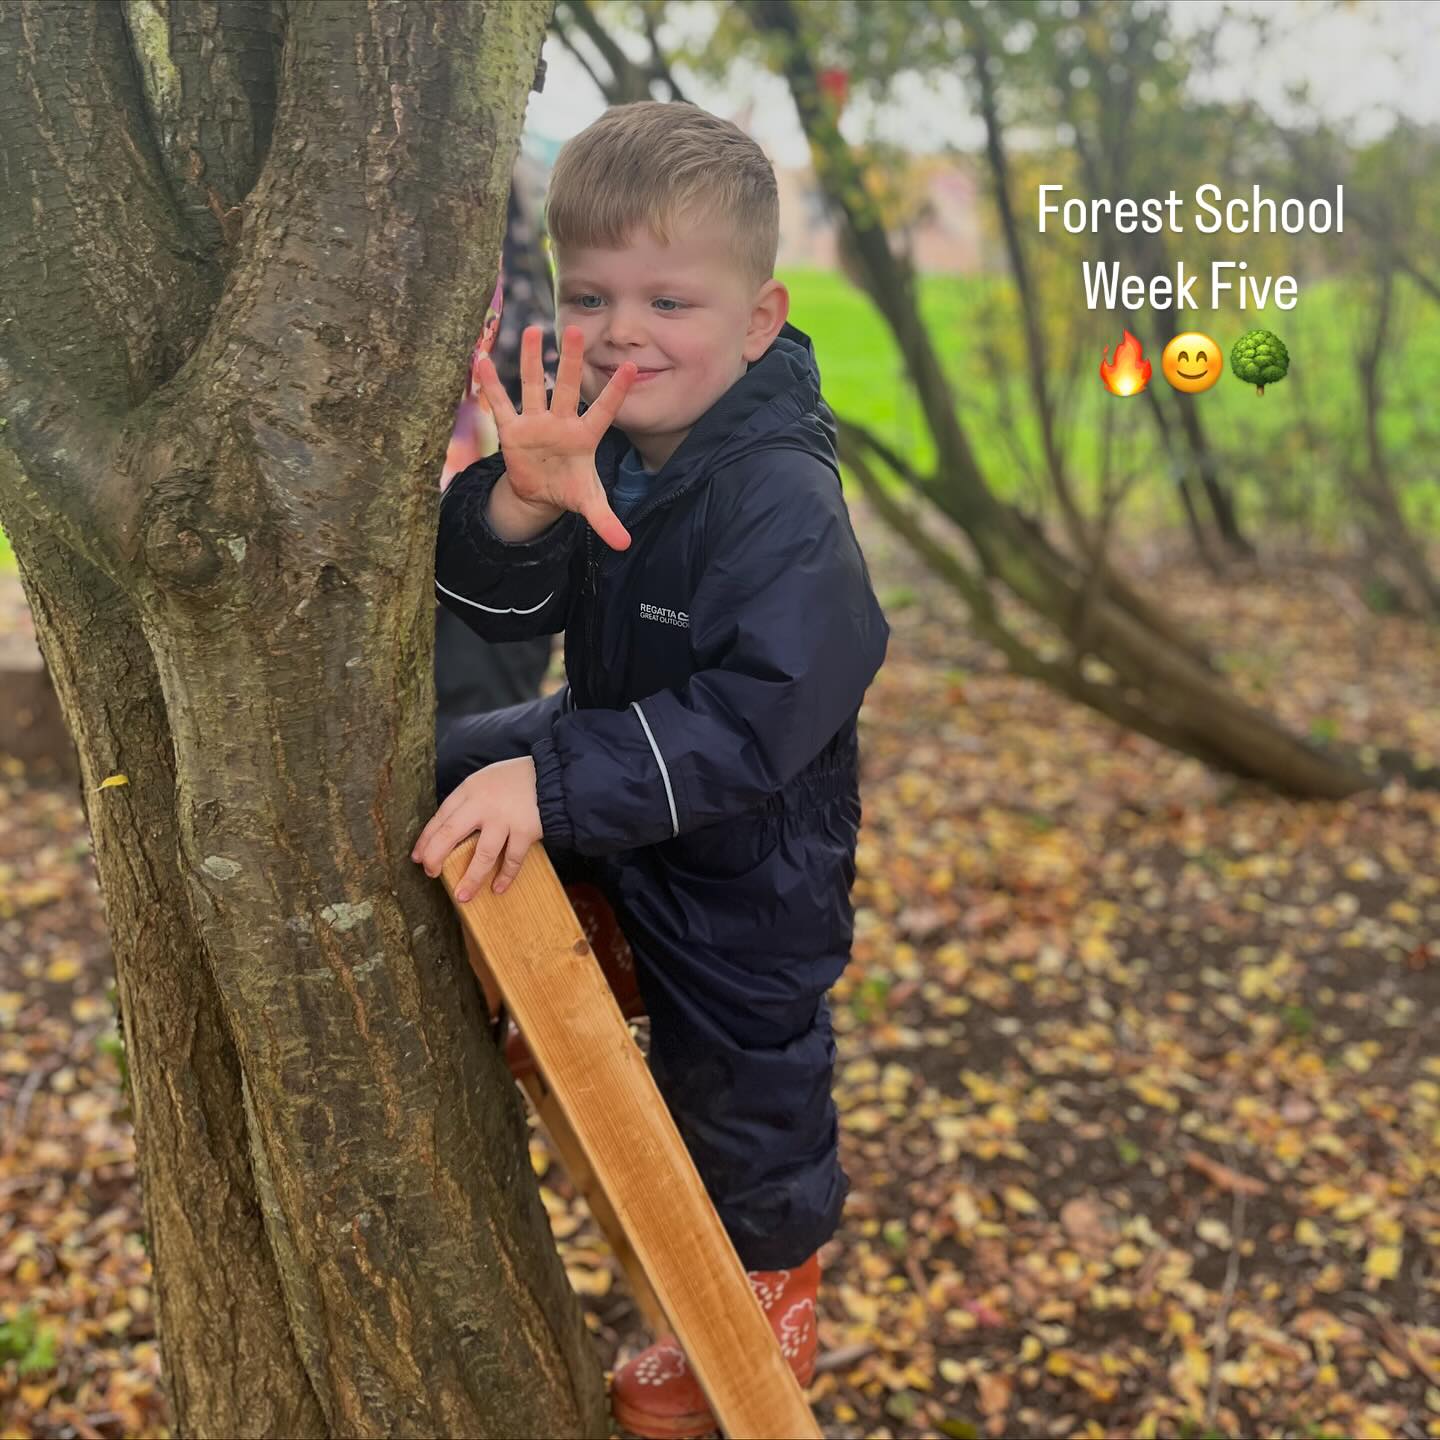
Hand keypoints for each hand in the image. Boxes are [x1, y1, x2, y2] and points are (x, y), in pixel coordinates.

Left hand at [410, 757, 541, 899]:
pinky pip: (512, 859)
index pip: (440, 817)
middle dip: (436, 857)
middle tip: (431, 874)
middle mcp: (483, 804)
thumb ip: (468, 801)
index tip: (418, 857)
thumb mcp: (484, 780)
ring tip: (462, 896)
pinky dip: (505, 876)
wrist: (551, 775)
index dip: (426, 840)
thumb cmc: (515, 780)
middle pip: (450, 834)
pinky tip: (498, 888)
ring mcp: (504, 819)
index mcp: (469, 789)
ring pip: (482, 854)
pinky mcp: (525, 830)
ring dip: (471, 878)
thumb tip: (448, 832)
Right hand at [473, 324, 635, 551]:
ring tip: (532, 330)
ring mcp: (536, 423)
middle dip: (571, 362)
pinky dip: (490, 385)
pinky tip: (481, 359)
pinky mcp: (512, 431)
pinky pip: (500, 405)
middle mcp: (561, 423)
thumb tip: (625, 545)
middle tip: (575, 330)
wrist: (541, 492)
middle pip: (567, 388)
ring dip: (531, 361)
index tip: (630, 368)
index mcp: (585, 437)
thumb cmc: (570, 489)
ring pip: (533, 386)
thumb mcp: (589, 505)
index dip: (615, 392)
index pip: (604, 411)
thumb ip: (606, 522)